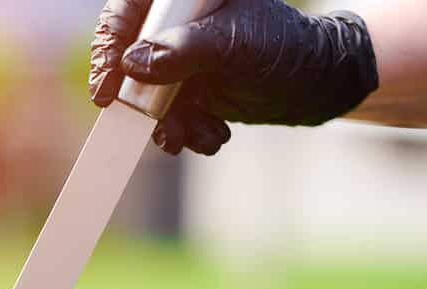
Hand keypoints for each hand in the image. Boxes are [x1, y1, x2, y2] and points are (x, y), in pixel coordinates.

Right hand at [89, 0, 378, 154]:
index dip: (109, 49)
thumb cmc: (284, 48)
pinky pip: (171, 117)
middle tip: (160, 129)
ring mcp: (181, 59)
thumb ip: (183, 51)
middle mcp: (176, 26)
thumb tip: (133, 64)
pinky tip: (213, 135)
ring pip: (148, 97)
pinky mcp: (190, 91)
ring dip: (170, 125)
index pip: (126, 14)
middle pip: (129, 62)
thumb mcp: (234, 45)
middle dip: (144, 104)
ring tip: (197, 136)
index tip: (108, 91)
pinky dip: (187, 133)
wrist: (318, 84)